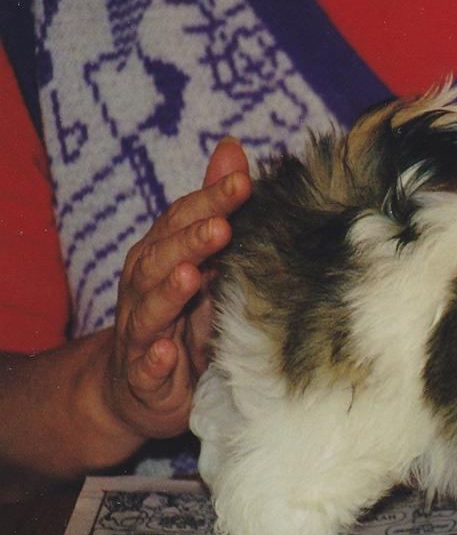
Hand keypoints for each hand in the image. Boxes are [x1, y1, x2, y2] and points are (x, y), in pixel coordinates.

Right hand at [102, 138, 250, 441]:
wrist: (134, 387)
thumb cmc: (179, 315)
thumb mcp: (200, 258)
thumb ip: (212, 206)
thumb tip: (232, 147)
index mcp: (161, 256)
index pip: (182, 220)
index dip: (210, 200)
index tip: (245, 182)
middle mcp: (144, 288)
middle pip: (162, 257)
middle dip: (190, 240)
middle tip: (222, 226)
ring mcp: (141, 332)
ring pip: (149, 307)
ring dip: (169, 292)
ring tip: (191, 276)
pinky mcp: (141, 375)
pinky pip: (144, 366)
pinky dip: (154, 359)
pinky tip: (167, 353)